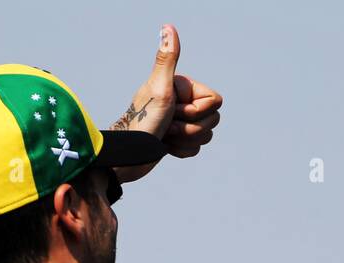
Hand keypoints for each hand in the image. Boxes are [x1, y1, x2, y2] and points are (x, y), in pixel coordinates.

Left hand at [111, 24, 221, 182]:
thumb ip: (167, 59)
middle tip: (168, 125)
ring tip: (164, 136)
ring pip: (206, 136)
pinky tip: (164, 145)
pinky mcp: (179, 139)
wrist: (129, 153)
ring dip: (185, 140)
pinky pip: (195, 149)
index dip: (197, 111)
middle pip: (213, 120)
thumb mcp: (159, 88)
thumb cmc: (143, 119)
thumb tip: (167, 27)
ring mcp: (181, 120)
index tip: (174, 109)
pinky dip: (180, 150)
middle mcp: (184, 101)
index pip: (215, 101)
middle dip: (191, 129)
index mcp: (184, 87)